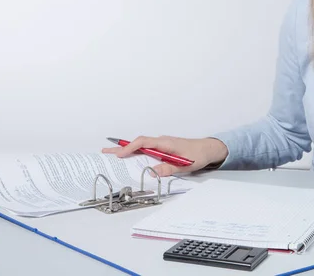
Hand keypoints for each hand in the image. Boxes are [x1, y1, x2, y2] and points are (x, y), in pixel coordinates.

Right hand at [102, 136, 228, 175]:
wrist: (208, 148)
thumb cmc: (198, 154)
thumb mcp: (185, 164)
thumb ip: (169, 168)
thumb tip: (154, 173)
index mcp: (166, 143)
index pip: (144, 142)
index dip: (131, 148)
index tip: (120, 155)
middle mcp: (162, 141)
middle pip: (138, 143)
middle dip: (122, 148)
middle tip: (105, 152)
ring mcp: (162, 144)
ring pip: (141, 146)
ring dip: (127, 150)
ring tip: (112, 154)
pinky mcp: (163, 148)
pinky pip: (147, 148)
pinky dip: (136, 151)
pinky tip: (129, 156)